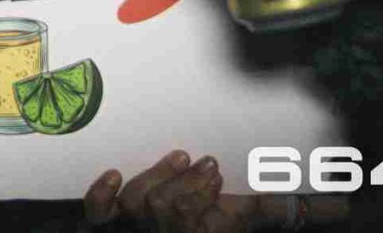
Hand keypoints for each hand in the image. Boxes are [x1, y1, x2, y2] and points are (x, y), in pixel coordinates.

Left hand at [84, 150, 266, 231]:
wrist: (190, 230)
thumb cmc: (218, 221)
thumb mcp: (238, 216)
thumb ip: (257, 206)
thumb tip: (285, 194)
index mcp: (190, 232)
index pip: (185, 217)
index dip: (199, 195)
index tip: (217, 174)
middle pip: (159, 207)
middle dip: (186, 182)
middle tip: (208, 163)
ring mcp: (131, 227)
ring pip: (134, 201)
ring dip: (157, 175)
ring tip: (180, 158)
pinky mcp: (110, 219)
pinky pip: (98, 211)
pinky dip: (100, 193)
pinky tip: (114, 175)